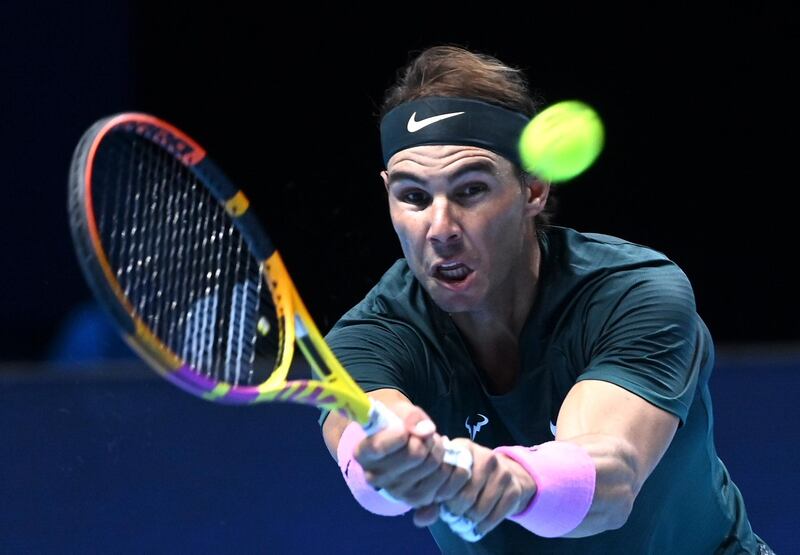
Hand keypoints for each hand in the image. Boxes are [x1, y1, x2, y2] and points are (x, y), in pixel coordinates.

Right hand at [354, 405, 469, 507]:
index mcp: (363, 453)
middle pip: (415, 454)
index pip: (379, 447)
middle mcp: (375, 477)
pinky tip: (442, 459)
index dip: (400, 434)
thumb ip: (411, 417)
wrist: (401, 440)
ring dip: (439, 450)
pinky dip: (448, 468)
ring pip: (432, 467)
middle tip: (426, 434)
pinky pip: (442, 485)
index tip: (405, 429)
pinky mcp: (415, 500)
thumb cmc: (396, 422)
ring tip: (433, 444)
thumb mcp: (399, 410)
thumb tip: (425, 431)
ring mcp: (395, 491)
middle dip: (427, 438)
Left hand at [414, 438, 536, 541]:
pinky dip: (482, 527)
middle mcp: (486, 457)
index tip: (440, 502)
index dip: (441, 496)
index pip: (448, 476)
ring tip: (462, 522)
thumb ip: (429, 497)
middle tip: (451, 517)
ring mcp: (503, 472)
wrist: (505, 473)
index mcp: (464, 448)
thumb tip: (419, 518)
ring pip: (479, 510)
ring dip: (468, 522)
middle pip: (465, 496)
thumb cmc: (467, 476)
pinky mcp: (514, 489)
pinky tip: (476, 526)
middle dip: (455, 512)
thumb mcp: (448, 478)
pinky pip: (495, 517)